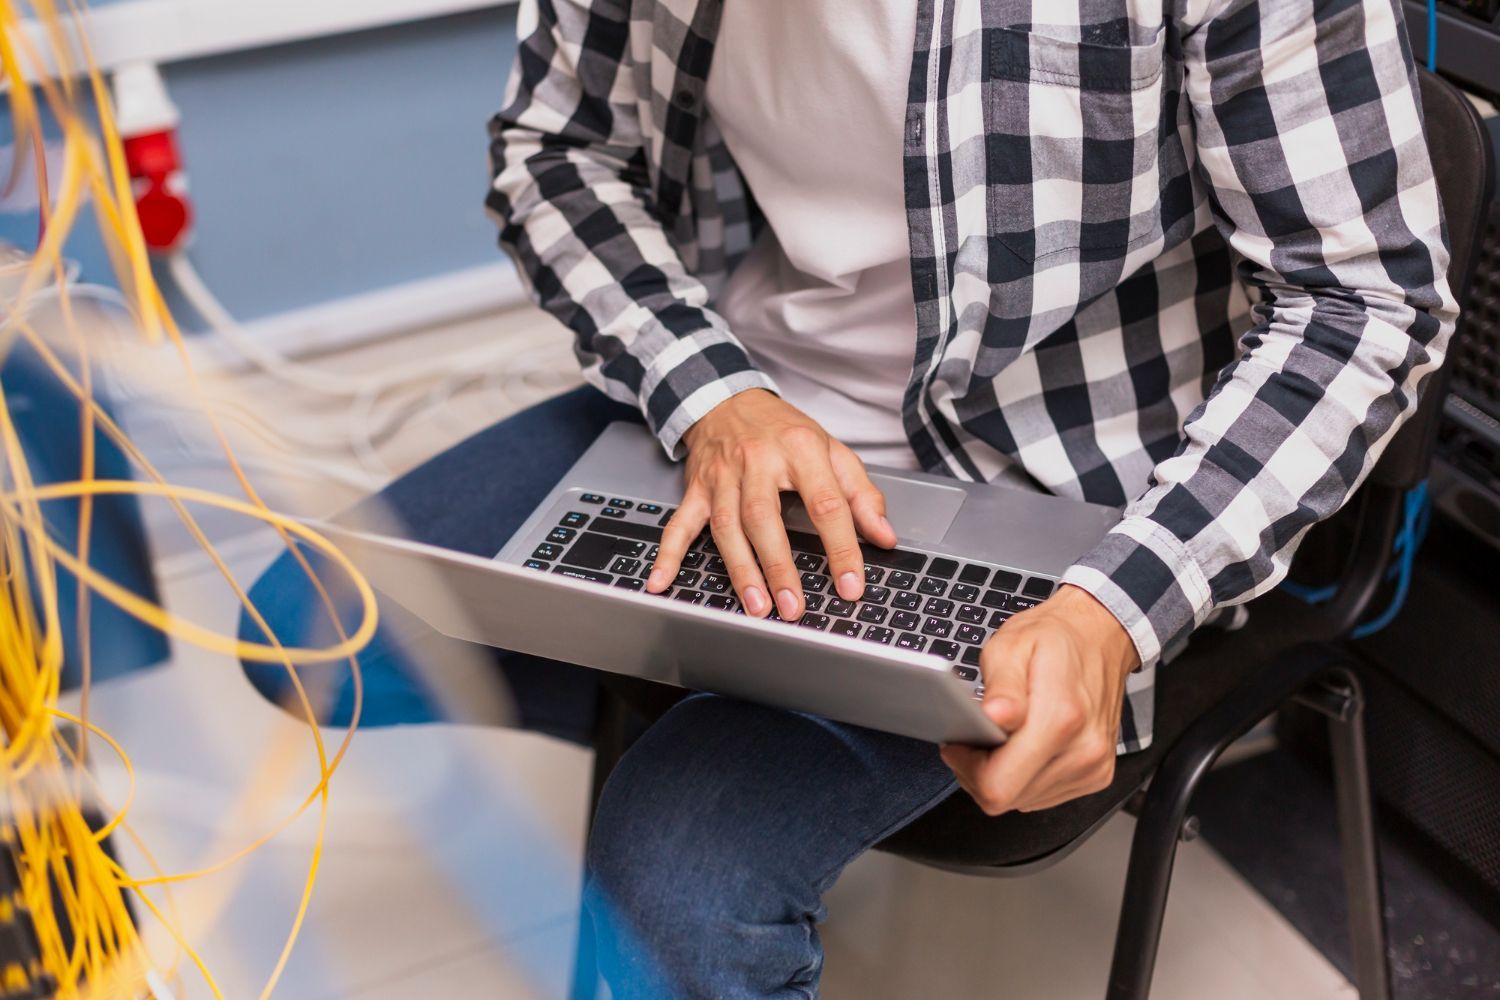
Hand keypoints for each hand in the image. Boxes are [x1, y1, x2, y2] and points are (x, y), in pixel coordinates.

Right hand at [646, 389, 897, 619]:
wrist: (727, 399)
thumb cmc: (783, 431)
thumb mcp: (831, 450)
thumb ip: (861, 494)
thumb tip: (885, 536)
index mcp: (800, 449)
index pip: (825, 504)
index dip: (841, 548)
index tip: (851, 584)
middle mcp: (757, 462)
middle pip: (765, 518)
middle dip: (779, 566)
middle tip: (793, 607)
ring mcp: (722, 477)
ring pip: (727, 527)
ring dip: (740, 570)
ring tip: (757, 607)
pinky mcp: (696, 489)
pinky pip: (679, 523)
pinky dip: (669, 554)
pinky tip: (662, 581)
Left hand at [940, 585, 1139, 814]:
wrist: (1100, 636)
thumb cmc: (1054, 639)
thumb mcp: (1011, 646)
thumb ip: (1001, 686)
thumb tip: (992, 718)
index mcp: (1059, 718)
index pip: (998, 785)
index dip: (967, 769)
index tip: (959, 743)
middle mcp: (1083, 750)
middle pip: (1008, 798)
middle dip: (980, 772)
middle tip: (977, 736)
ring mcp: (1093, 767)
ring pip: (1024, 801)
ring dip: (1004, 775)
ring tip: (1003, 736)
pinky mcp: (1097, 775)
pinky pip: (1045, 796)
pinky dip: (1026, 777)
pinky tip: (1025, 746)